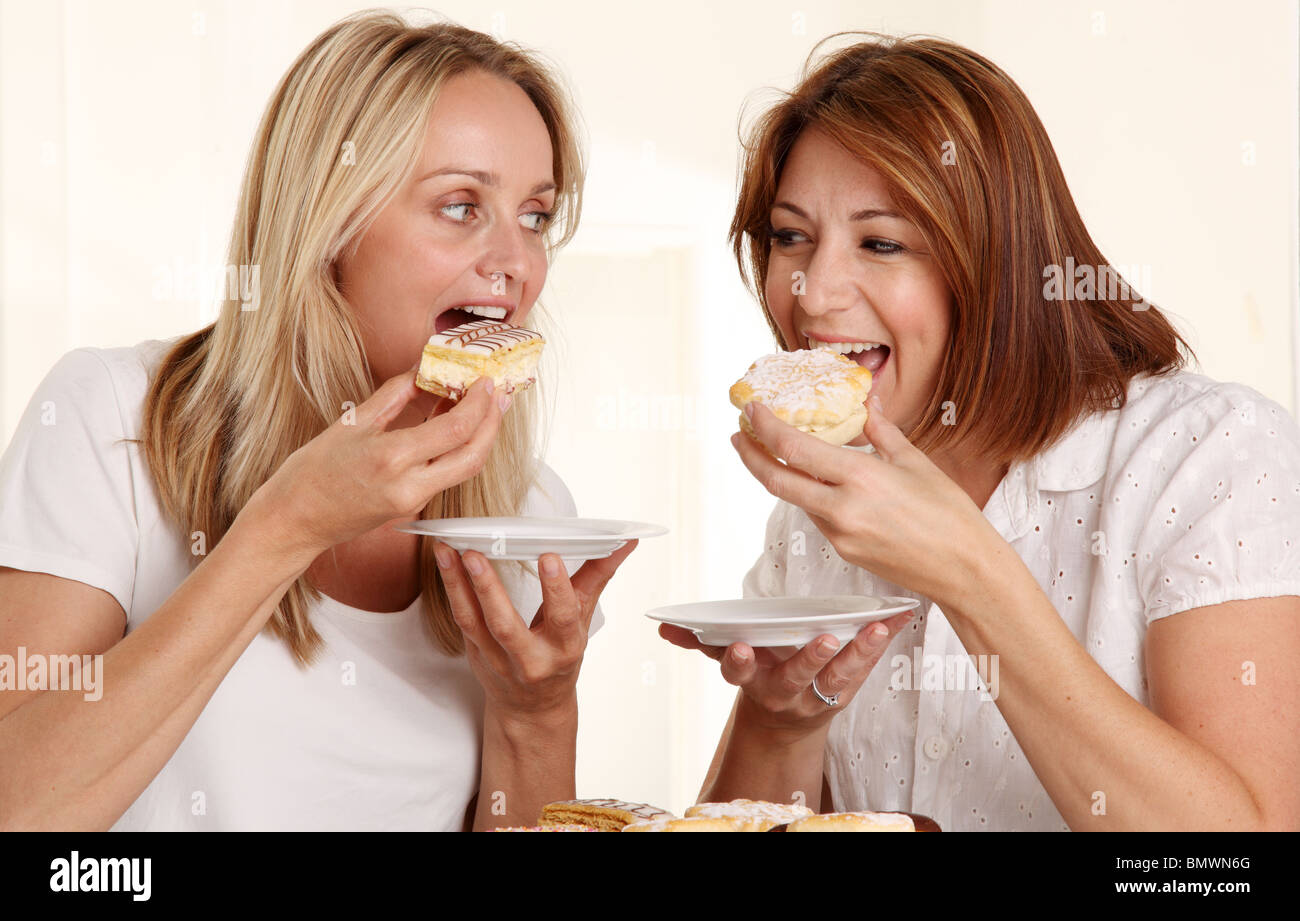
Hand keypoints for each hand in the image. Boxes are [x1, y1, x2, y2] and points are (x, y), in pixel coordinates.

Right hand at [252, 367, 507, 557]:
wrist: (295, 520)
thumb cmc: (313, 472)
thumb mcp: (352, 423)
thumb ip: (395, 394)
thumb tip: (424, 368)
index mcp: (391, 459)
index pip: (455, 430)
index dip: (478, 403)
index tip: (485, 380)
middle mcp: (409, 486)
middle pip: (474, 456)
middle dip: (493, 423)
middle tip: (497, 393)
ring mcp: (414, 501)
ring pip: (465, 469)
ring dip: (481, 437)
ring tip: (483, 406)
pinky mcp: (413, 508)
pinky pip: (447, 475)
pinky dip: (459, 450)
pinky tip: (456, 428)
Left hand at [434, 540, 638, 716]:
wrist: (532, 709)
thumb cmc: (560, 658)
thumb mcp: (582, 620)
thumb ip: (598, 576)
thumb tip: (625, 542)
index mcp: (564, 648)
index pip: (562, 617)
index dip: (556, 588)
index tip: (549, 557)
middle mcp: (530, 658)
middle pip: (507, 624)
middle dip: (490, 589)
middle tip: (476, 553)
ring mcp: (498, 660)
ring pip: (474, 622)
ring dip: (458, 585)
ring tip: (449, 552)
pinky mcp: (476, 655)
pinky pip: (462, 621)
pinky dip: (452, 591)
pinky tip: (445, 564)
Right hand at [658, 614, 913, 733]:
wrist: (783, 726)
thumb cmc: (757, 676)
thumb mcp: (729, 663)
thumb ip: (699, 643)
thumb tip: (663, 629)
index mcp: (752, 681)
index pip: (740, 673)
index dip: (738, 661)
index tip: (739, 647)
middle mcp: (785, 692)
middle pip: (796, 677)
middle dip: (808, 658)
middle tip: (824, 640)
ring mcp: (818, 695)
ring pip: (839, 677)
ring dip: (859, 652)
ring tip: (875, 629)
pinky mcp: (845, 693)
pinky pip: (866, 669)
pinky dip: (883, 644)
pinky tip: (897, 619)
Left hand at [730, 397, 1001, 609]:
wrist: (964, 569)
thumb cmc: (949, 513)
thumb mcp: (915, 462)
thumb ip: (881, 430)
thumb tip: (866, 402)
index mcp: (861, 477)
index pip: (794, 448)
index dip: (765, 427)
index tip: (752, 410)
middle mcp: (842, 508)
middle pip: (776, 480)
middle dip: (750, 455)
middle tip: (739, 434)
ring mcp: (840, 534)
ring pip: (796, 499)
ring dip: (780, 476)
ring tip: (773, 452)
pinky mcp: (843, 551)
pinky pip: (817, 517)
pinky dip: (809, 495)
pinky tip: (815, 481)